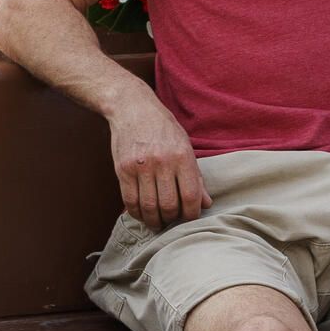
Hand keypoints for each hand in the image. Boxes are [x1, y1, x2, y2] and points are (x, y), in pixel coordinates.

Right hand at [106, 92, 208, 229]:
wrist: (132, 108)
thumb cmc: (162, 128)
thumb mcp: (185, 146)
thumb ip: (195, 176)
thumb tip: (206, 203)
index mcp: (182, 156)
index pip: (191, 196)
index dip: (192, 214)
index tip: (189, 218)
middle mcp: (162, 161)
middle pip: (169, 205)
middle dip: (171, 219)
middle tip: (171, 221)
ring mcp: (141, 166)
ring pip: (149, 206)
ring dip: (154, 221)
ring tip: (157, 222)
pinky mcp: (123, 169)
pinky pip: (130, 201)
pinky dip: (137, 213)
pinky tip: (142, 214)